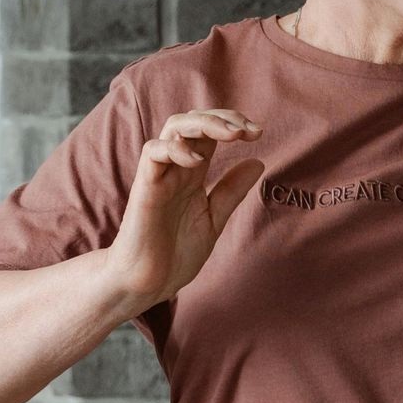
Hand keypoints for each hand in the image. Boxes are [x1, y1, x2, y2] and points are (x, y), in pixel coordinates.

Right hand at [107, 108, 264, 309]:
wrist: (147, 284)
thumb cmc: (173, 254)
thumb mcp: (213, 219)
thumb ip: (231, 192)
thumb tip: (258, 161)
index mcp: (192, 174)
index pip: (209, 132)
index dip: (233, 124)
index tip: (258, 133)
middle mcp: (175, 169)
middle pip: (193, 122)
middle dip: (223, 118)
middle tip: (249, 130)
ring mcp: (159, 176)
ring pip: (173, 129)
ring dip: (203, 123)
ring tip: (231, 135)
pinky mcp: (144, 189)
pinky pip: (152, 153)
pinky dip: (174, 148)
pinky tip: (198, 160)